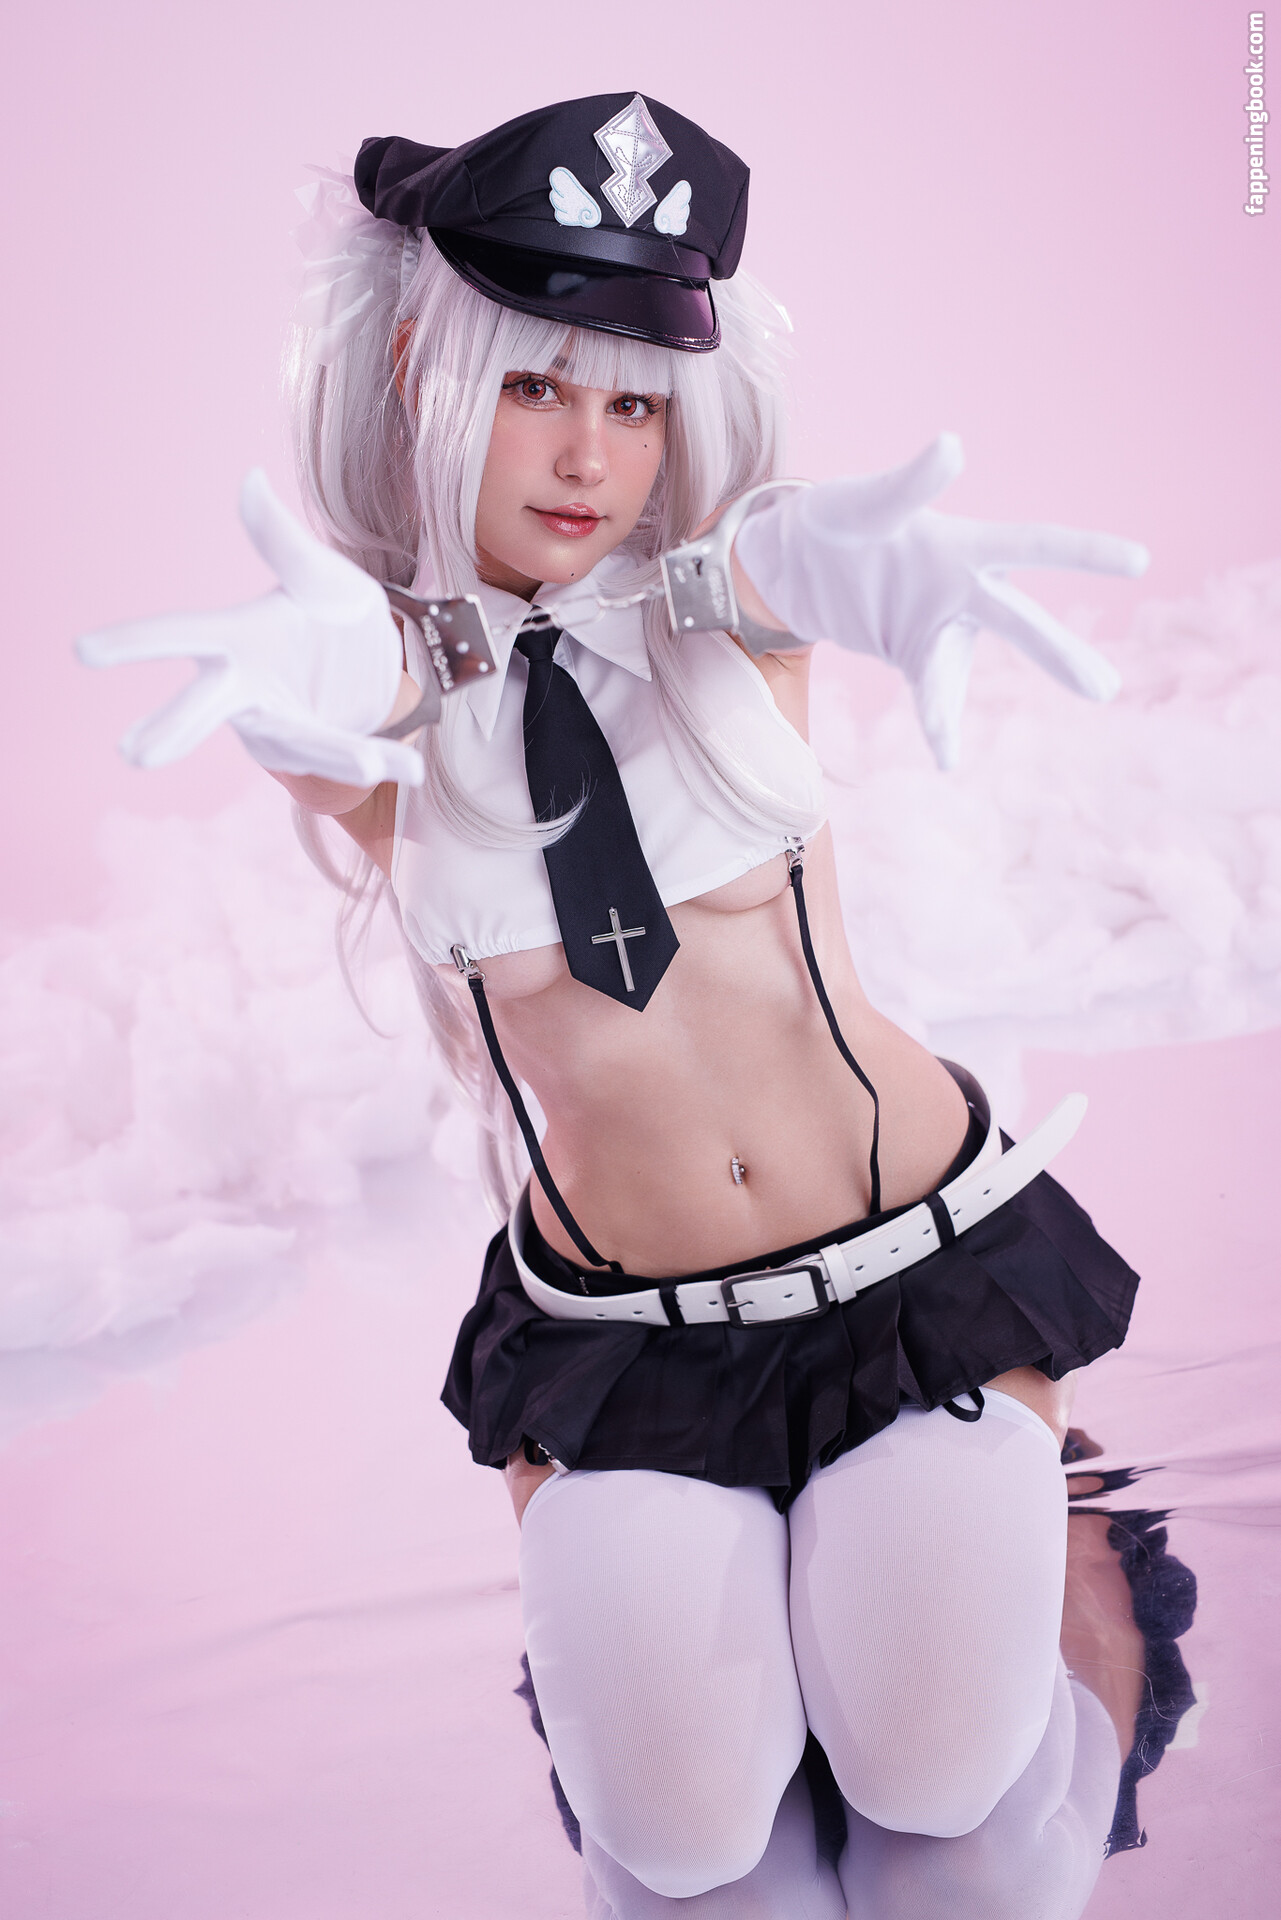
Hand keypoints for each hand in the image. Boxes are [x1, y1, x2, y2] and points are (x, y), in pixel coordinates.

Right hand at [77, 470, 427, 788]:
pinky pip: (346, 756)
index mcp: (237, 641)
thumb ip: (282, 541)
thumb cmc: (328, 613)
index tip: (82, 651)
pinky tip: (409, 764)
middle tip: (137, 753)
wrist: (373, 666)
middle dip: (175, 728)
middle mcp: (247, 691)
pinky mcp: (320, 752)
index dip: (134, 643)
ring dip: (330, 752)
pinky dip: (380, 758)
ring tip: (370, 762)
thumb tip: (250, 480)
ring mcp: (281, 727)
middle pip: (206, 708)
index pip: (181, 636)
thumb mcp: (319, 574)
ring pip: (295, 743)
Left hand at [731, 435, 1148, 768]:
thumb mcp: (860, 501)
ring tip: (950, 747)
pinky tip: (946, 759)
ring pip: (961, 670)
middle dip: (1057, 654)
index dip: (1086, 553)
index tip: (1138, 562)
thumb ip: (905, 485)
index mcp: (963, 545)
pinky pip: (929, 694)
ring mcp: (936, 627)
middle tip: (1105, 688)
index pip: (1034, 546)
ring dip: (964, 705)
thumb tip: (950, 447)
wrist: (795, 560)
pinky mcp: (909, 655)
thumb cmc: (835, 516)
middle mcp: (960, 590)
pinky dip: (938, 726)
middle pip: (1017, 624)